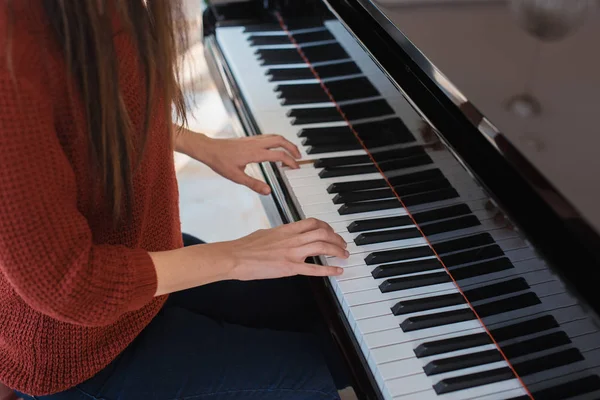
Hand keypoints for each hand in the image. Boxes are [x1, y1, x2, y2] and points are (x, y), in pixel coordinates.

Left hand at [186, 132, 300, 194]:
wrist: (208, 149)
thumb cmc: (220, 161)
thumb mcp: (236, 177)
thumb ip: (254, 184)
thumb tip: (268, 191)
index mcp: (255, 153)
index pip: (278, 155)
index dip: (290, 161)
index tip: (296, 168)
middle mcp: (256, 143)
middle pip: (280, 140)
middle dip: (292, 147)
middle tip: (299, 157)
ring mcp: (253, 139)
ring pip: (275, 136)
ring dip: (286, 142)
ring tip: (291, 151)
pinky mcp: (249, 139)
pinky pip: (268, 136)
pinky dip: (277, 141)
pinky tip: (276, 148)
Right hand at [226, 218, 347, 280]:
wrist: (235, 257)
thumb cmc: (245, 247)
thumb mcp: (265, 233)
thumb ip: (279, 235)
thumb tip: (284, 236)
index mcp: (286, 229)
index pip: (312, 222)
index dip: (326, 226)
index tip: (331, 231)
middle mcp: (292, 239)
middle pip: (322, 232)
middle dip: (336, 238)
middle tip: (342, 244)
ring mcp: (292, 253)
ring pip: (322, 246)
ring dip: (337, 250)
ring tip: (344, 255)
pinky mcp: (289, 268)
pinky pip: (314, 269)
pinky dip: (329, 269)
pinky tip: (337, 271)